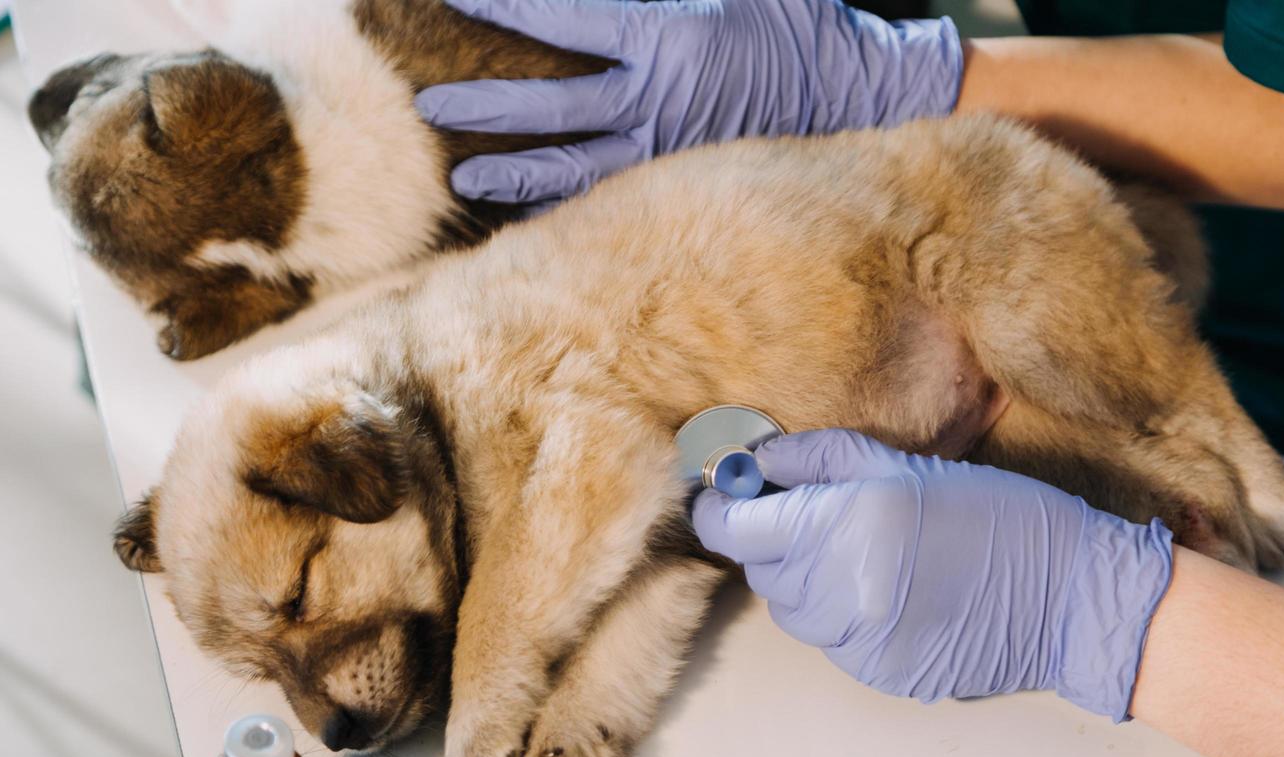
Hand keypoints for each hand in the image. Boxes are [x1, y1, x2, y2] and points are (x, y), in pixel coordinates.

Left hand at [415, 0, 962, 203]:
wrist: (855, 97)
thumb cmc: (799, 26)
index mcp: (668, 38)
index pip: (568, 20)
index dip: (509, 6)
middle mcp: (656, 99)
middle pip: (552, 108)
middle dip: (487, 106)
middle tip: (429, 104)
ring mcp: (663, 146)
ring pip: (573, 165)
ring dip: (514, 169)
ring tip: (464, 173)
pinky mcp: (675, 175)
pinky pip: (607, 195)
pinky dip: (562, 202)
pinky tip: (522, 208)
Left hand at [691, 429, 1173, 720]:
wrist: (1073, 597)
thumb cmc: (999, 515)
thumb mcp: (906, 465)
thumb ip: (817, 460)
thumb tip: (751, 461)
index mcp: (845, 526)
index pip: (734, 529)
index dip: (720, 509)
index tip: (723, 494)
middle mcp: (841, 591)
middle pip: (759, 569)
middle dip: (772, 540)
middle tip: (814, 515)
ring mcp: (859, 642)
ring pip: (791, 610)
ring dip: (806, 581)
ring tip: (862, 554)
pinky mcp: (878, 674)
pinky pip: (831, 642)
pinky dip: (842, 616)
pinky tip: (891, 591)